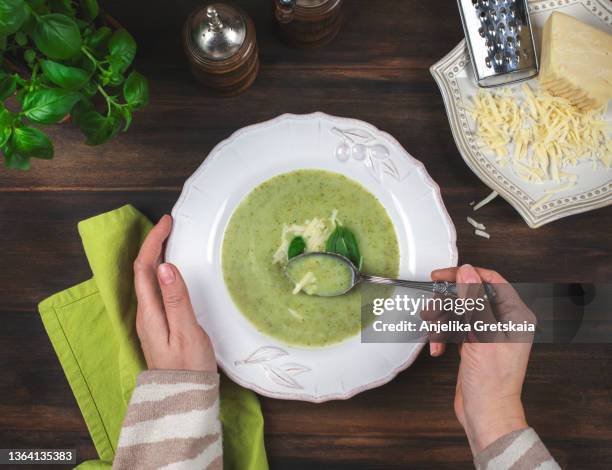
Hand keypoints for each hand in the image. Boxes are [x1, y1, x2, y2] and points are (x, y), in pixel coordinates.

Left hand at [133, 214, 216, 371]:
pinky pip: (156, 291)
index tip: (166, 223)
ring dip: (155, 257)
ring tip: (168, 241)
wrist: (183, 399)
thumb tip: (165, 266)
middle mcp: (145, 314)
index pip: (144, 268)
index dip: (153, 242)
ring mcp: (151, 321)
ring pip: (148, 281)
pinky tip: (171, 273)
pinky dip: (161, 273)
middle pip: (142, 272)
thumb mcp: (187, 331)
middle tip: (168, 227)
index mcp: (150, 312)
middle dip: (152, 245)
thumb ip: (176, 299)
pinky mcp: (159, 327)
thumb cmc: (189, 368)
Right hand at [430, 265, 534, 453]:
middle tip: (431, 310)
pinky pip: (454, 328)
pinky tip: (438, 348)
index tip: (440, 276)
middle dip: (447, 304)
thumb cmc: (492, 382)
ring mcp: (488, 332)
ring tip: (432, 333)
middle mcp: (503, 320)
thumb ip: (475, 302)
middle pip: (469, 295)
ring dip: (441, 322)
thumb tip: (467, 272)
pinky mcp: (474, 343)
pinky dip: (442, 336)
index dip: (465, 274)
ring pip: (458, 311)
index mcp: (515, 315)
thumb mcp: (482, 336)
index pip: (490, 280)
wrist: (486, 414)